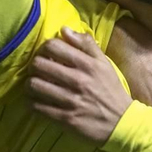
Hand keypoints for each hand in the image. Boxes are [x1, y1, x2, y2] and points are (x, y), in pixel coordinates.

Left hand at [29, 28, 133, 144]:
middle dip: (34, 66)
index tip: (46, 55)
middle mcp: (77, 80)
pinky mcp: (65, 118)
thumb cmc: (111, 90)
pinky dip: (32, 103)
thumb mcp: (104, 63)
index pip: (53, 46)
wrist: (121, 122)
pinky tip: (37, 101)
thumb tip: (64, 30)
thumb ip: (86, 44)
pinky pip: (37, 107)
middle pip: (39, 64)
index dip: (44, 48)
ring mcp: (70, 100)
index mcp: (87, 64)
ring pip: (34, 85)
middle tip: (37, 70)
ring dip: (30, 84)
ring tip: (35, 85)